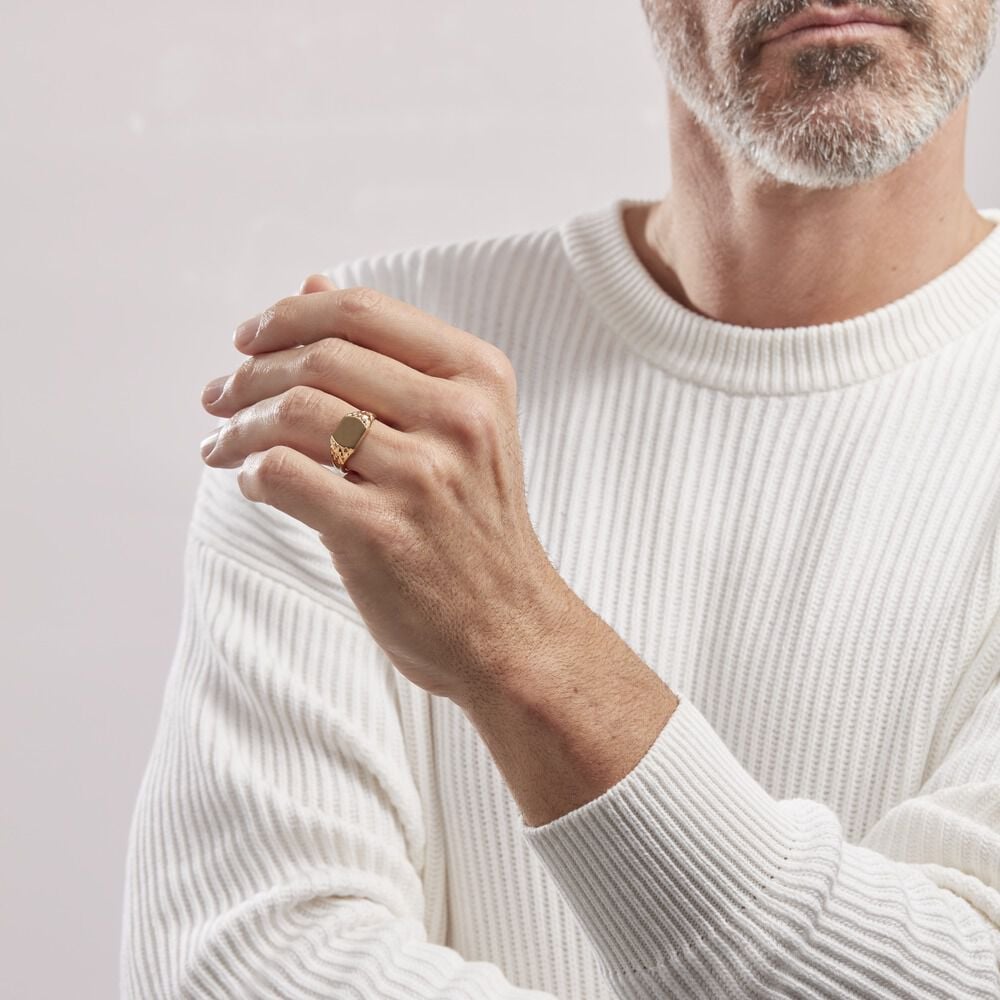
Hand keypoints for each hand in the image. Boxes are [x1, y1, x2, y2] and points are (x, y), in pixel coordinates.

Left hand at [199, 274, 567, 707]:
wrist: (508, 628)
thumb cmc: (474, 527)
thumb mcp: (459, 427)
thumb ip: (391, 356)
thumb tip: (310, 282)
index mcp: (479, 377)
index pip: (363, 311)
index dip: (288, 316)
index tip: (246, 339)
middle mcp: (458, 417)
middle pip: (321, 356)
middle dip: (250, 371)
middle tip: (217, 395)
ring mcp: (423, 476)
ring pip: (295, 412)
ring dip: (240, 426)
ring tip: (220, 444)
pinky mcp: (382, 532)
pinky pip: (285, 476)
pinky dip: (253, 473)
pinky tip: (252, 484)